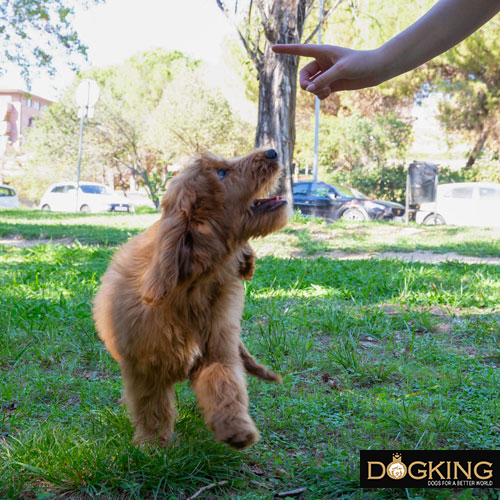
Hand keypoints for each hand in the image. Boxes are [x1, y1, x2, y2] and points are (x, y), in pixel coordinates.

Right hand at [272, 44, 386, 98]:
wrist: (376, 70)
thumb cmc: (361, 63)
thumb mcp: (341, 70)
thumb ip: (324, 80)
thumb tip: (310, 90)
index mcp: (322, 52)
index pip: (300, 50)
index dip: (287, 50)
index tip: (273, 48)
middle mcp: (322, 62)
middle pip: (303, 75)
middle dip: (305, 84)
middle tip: (311, 89)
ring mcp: (326, 74)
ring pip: (310, 85)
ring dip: (314, 91)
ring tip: (326, 93)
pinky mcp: (331, 84)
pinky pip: (318, 91)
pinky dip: (320, 95)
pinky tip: (328, 95)